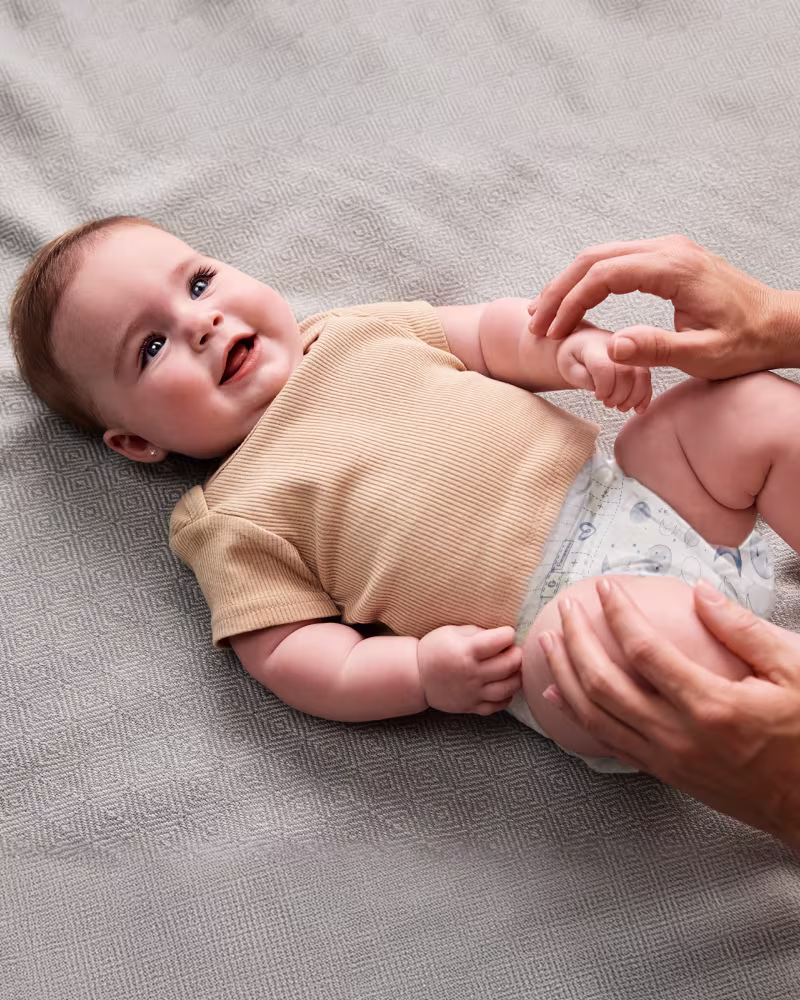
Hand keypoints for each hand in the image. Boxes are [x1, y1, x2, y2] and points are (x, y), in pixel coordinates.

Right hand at [417, 624, 521, 714]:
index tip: (507, 633)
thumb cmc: (434, 649)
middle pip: (508, 665)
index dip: (508, 634)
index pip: (499, 641)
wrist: (415, 676)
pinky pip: (497, 706)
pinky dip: (507, 697)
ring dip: (517, 677)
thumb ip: (477, 632)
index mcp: (466, 651)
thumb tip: (501, 636)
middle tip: (515, 650)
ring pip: (507, 688)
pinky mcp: (471, 706)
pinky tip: (504, 686)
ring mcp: (472, 692)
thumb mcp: (452, 632)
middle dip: (518, 654)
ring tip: (514, 669)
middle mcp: (471, 673)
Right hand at [527, 234, 786, 378]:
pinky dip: (589, 282)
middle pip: (595, 258)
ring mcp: (667, 250)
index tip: (550, 330)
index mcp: (674, 269)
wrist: (777, 324)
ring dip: (570, 285)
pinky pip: (617, 262)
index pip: (605, 275)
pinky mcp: (667, 259)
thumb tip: (611, 347)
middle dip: (559, 290)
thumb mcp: (702, 355)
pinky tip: (575, 304)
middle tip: (534, 321)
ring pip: (602, 257)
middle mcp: (668, 250)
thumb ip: (655, 349)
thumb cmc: (744, 343)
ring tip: (545, 314)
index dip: (571, 303)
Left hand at [538, 577, 799, 848]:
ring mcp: (667, 760)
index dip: (618, 614)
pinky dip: (576, 715)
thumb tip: (700, 592)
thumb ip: (744, 630)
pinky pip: (607, 742)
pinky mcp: (665, 774)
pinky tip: (560, 694)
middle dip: (576, 640)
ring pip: (593, 716)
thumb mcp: (796, 672)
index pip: (643, 650)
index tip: (606, 588)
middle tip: (566, 607)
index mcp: (711, 705)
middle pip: (602, 683)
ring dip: (563, 676)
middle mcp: (678, 736)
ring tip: (549, 643)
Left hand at [555, 323, 651, 412]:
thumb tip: (600, 387)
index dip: (603, 387)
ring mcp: (631, 352)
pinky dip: (645, 396)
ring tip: (620, 407)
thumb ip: (582, 377)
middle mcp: (616, 345)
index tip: (598, 396)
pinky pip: (648, 379)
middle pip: (626, 372)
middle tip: (608, 403)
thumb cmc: (574, 358)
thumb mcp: (568, 367)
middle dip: (619, 395)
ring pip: (642, 376)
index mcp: (594, 345)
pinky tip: (638, 409)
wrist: (584, 345)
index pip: (604, 367)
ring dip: (633, 398)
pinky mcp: (640, 362)